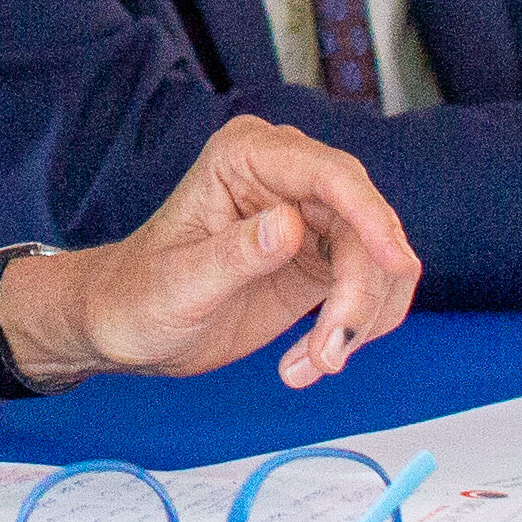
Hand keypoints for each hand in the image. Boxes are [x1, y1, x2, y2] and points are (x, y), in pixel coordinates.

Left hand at [12, 118, 421, 391]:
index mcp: (246, 155)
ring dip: (360, 320)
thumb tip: (290, 225)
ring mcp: (309, 216)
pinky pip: (369, 287)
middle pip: (364, 224)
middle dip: (361, 293)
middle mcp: (285, 176)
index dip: (371, 217)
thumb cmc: (137, 296)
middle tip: (330, 353)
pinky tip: (311, 361)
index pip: (329, 175)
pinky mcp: (319, 259)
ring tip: (312, 366)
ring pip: (376, 261)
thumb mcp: (180, 284)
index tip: (395, 263)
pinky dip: (357, 329)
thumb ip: (235, 253)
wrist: (125, 328)